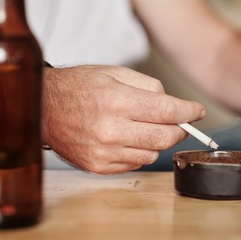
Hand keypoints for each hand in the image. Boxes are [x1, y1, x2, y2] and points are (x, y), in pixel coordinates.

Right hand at [42, 65, 205, 173]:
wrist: (42, 109)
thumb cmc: (78, 88)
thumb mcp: (113, 72)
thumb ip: (148, 86)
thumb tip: (172, 104)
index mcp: (116, 101)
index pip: (167, 110)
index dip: (189, 111)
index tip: (198, 111)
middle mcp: (111, 130)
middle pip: (165, 136)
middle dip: (180, 129)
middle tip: (181, 122)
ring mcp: (104, 152)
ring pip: (153, 154)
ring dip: (159, 141)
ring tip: (147, 128)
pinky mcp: (99, 166)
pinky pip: (136, 164)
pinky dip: (141, 152)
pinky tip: (131, 140)